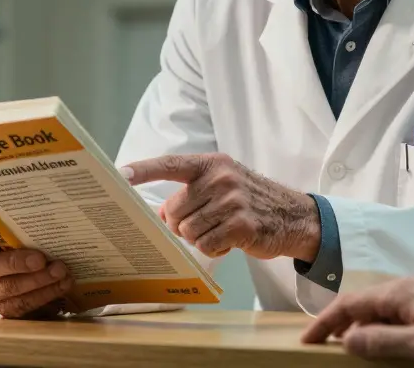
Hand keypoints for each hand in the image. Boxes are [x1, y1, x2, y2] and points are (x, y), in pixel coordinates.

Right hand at [0, 217, 73, 317]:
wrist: (35, 270)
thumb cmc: (26, 241)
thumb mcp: (22, 227)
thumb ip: (20, 218)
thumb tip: (41, 204)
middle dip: (17, 264)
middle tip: (41, 259)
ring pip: (9, 290)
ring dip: (38, 282)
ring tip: (60, 272)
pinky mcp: (6, 307)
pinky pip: (23, 306)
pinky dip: (45, 295)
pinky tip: (62, 285)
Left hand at [120, 153, 319, 260]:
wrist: (293, 216)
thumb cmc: (249, 201)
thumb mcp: (221, 187)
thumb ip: (189, 195)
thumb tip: (160, 215)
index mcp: (212, 164)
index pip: (170, 165)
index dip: (143, 170)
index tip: (119, 174)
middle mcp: (221, 178)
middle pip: (175, 211)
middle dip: (183, 224)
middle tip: (206, 222)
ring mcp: (232, 201)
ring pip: (188, 232)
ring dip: (200, 238)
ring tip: (221, 230)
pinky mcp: (241, 225)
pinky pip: (206, 245)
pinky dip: (214, 248)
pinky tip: (230, 240)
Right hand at [301, 275, 413, 366]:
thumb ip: (381, 341)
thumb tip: (348, 339)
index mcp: (399, 292)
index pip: (349, 303)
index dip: (325, 322)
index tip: (306, 339)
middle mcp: (407, 285)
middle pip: (363, 303)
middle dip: (341, 324)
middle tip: (325, 347)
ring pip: (382, 307)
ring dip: (363, 326)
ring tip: (354, 349)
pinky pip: (399, 311)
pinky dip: (384, 325)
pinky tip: (390, 342)